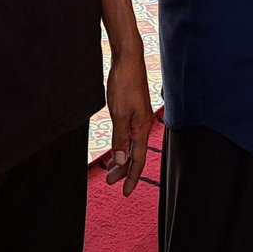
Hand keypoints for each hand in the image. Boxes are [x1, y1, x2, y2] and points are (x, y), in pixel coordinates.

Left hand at [102, 52, 152, 194]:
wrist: (128, 59)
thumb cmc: (124, 83)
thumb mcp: (118, 113)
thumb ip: (120, 138)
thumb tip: (122, 161)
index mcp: (141, 128)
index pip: (138, 159)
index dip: (131, 177)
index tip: (125, 192)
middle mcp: (142, 124)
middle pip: (135, 154)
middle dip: (124, 170)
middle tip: (109, 181)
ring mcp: (138, 116)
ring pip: (131, 144)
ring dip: (122, 157)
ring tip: (111, 169)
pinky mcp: (134, 109)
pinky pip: (128, 133)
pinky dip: (122, 143)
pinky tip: (116, 145)